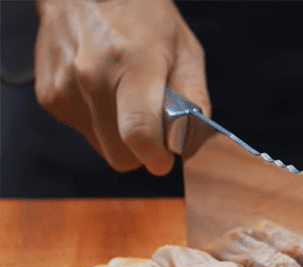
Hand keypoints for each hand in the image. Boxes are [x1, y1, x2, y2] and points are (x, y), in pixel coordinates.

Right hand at [34, 0, 209, 174]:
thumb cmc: (141, 15)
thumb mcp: (186, 51)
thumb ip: (195, 100)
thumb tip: (192, 144)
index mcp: (133, 65)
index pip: (139, 133)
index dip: (156, 156)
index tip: (166, 158)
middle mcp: (93, 77)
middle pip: (119, 154)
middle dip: (140, 150)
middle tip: (152, 125)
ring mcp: (65, 88)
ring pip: (101, 147)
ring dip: (118, 135)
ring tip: (126, 99)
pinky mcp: (49, 96)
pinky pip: (83, 131)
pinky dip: (98, 121)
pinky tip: (104, 91)